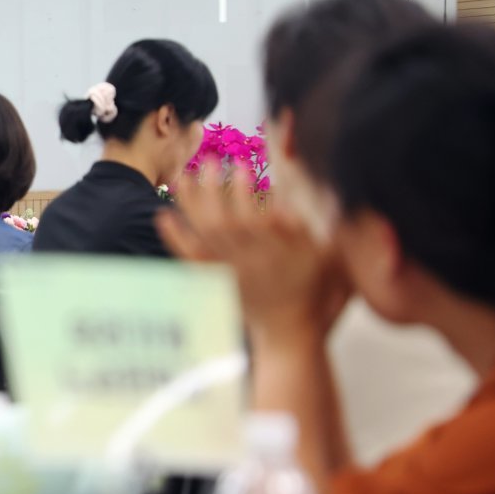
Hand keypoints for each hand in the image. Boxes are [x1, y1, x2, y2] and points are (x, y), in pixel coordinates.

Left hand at [156, 169, 350, 341]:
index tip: (243, 166)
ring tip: (182, 175)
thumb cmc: (315, 290)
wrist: (291, 332)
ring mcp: (230, 269)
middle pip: (224, 220)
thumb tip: (309, 192)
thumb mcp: (331, 257)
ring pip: (204, 233)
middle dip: (214, 188)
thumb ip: (324, 225)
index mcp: (280, 252)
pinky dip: (175, 237)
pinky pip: (190, 257)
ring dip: (191, 203)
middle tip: (209, 160)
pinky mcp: (217, 278)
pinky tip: (163, 215)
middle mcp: (251, 259)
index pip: (258, 216)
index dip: (247, 192)